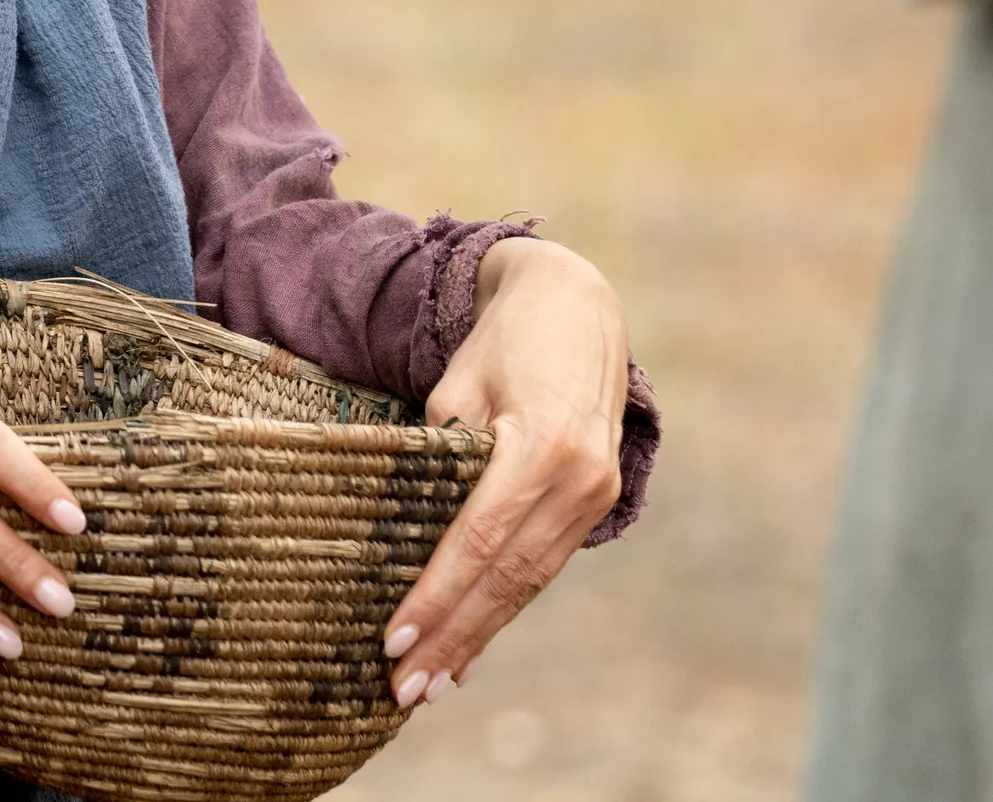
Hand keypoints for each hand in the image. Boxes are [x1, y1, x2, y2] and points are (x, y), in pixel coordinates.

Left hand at [386, 239, 628, 707]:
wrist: (576, 303)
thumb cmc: (499, 340)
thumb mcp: (457, 387)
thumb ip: (441, 461)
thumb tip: (412, 536)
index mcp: (540, 444)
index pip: (477, 539)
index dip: (436, 594)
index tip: (393, 639)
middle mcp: (578, 478)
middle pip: (506, 576)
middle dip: (453, 636)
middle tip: (404, 688)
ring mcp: (596, 493)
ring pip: (529, 581)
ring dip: (478, 634)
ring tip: (433, 683)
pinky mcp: (599, 501)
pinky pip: (544, 564)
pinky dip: (506, 604)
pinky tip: (472, 644)